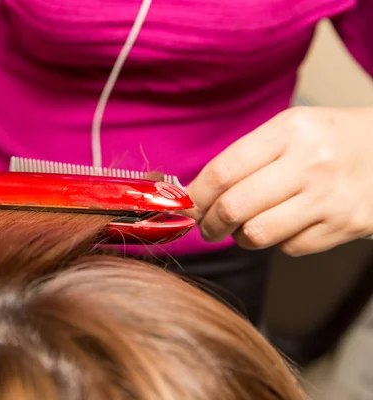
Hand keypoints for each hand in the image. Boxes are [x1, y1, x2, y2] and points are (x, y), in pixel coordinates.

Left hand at [185, 106, 372, 256]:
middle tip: (206, 227)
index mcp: (290, 131)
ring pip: (257, 234)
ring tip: (241, 229)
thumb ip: (244, 158)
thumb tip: (195, 194)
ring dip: (239, 237)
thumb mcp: (290, 130)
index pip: (223, 171)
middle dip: (209, 224)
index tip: (184, 207)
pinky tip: (284, 226)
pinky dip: (277, 242)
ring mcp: (331, 197)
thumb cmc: (330, 140)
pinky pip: (289, 247)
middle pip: (234, 207)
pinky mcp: (346, 225)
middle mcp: (311, 163)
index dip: (195, 196)